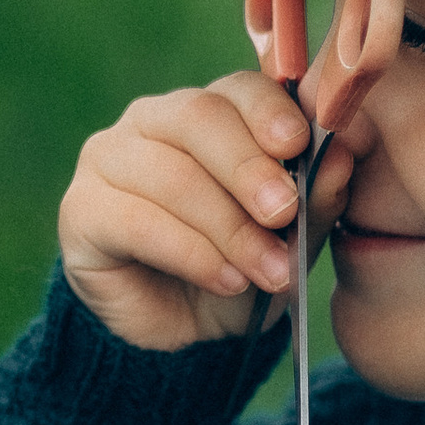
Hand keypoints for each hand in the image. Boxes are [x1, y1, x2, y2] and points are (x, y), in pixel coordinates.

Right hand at [58, 71, 356, 353]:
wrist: (181, 336)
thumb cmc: (237, 270)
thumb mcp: (289, 240)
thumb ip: (315, 199)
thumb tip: (343, 155)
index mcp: (207, 114)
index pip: (236, 89)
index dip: (268, 111)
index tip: (298, 145)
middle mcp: (152, 122)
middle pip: (199, 118)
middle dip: (249, 168)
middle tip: (284, 213)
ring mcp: (108, 160)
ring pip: (172, 175)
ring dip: (229, 228)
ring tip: (268, 271)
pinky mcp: (81, 210)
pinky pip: (137, 221)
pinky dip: (191, 254)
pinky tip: (225, 280)